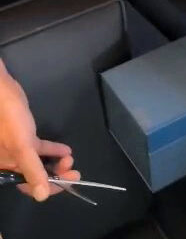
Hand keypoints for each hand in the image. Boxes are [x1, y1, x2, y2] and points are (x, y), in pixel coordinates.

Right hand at [0, 60, 79, 200]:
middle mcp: (11, 162)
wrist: (2, 93)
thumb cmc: (10, 121)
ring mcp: (18, 148)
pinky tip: (66, 149)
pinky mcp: (24, 135)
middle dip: (56, 174)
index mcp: (7, 169)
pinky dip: (52, 149)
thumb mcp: (22, 146)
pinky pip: (39, 147)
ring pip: (39, 161)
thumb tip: (42, 197)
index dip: (49, 187)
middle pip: (36, 174)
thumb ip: (32, 170)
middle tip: (74, 170)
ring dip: (55, 162)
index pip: (30, 186)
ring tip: (71, 158)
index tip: (70, 183)